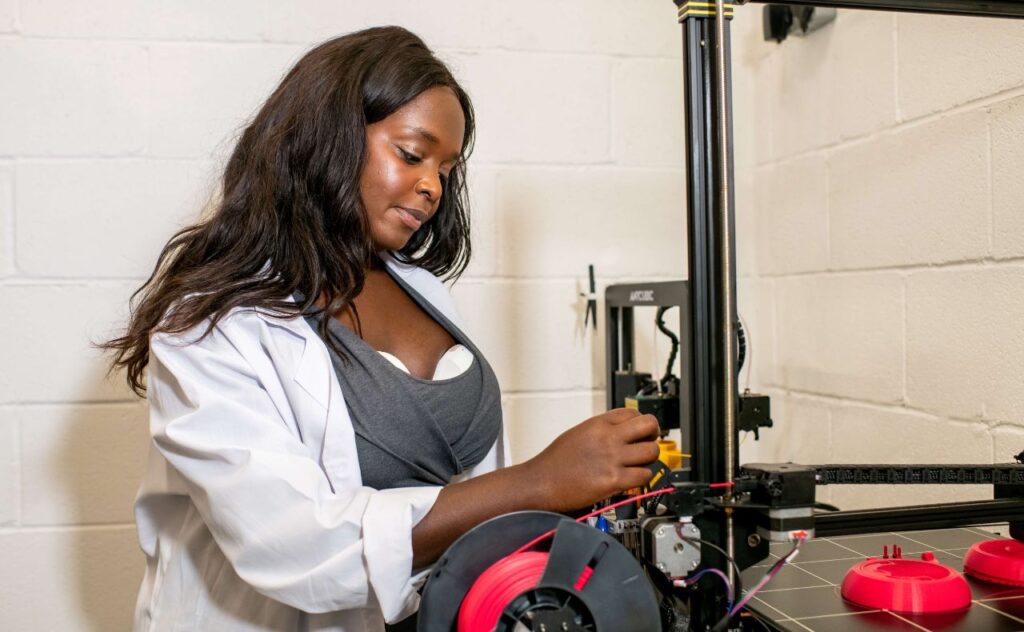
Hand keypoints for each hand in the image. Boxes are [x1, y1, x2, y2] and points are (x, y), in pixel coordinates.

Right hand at [524, 408, 660, 512]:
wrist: (541, 482)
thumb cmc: (554, 462)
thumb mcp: (578, 434)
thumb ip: (601, 431)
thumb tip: (619, 433)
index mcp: (598, 424)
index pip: (633, 413)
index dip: (641, 422)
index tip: (642, 431)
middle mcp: (608, 438)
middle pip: (649, 426)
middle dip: (653, 435)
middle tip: (648, 443)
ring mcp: (612, 458)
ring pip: (651, 452)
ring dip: (649, 459)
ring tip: (639, 464)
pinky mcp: (613, 480)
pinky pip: (644, 476)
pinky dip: (642, 479)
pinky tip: (632, 479)